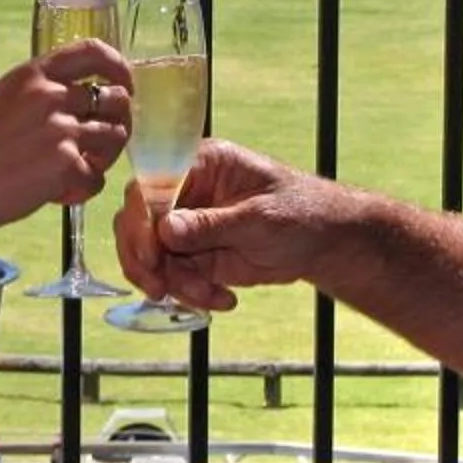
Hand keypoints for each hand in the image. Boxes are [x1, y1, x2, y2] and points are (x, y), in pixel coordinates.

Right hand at [0, 40, 132, 236]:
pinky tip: (59, 194)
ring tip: (78, 170)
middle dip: (117, 122)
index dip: (119, 67)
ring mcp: (61, 131)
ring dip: (104, 158)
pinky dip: (83, 190)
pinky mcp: (66, 167)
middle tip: (102, 143)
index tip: (124, 84)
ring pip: (115, 138)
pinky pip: (97, 178)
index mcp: (33, 74)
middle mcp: (51, 96)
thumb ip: (40, 94)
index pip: (94, 52)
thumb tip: (81, 101)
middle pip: (116, 100)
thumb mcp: (3, 101)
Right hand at [111, 138, 341, 312]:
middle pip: (138, 220)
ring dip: (173, 282)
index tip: (151, 255)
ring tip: (210, 296)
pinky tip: (222, 299)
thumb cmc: (301, 213)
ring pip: (150, 255)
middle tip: (160, 288)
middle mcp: (185, 190)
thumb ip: (211, 224)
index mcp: (201, 164)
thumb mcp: (259, 218)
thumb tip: (164, 229)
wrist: (325, 242)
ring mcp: (186, 224)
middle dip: (145, 259)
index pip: (151, 185)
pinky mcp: (193, 254)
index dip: (142, 220)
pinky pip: (172, 276)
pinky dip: (190, 293)